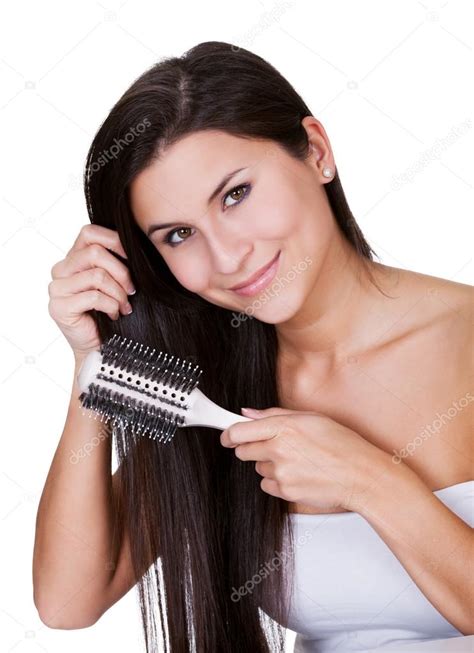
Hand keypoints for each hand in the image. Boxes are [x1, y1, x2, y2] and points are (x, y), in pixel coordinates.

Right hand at [48, 224, 136, 359]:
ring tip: (124, 306)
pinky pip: (94, 296)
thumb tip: (135, 244)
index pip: (89, 233)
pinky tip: (114, 315)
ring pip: (97, 275)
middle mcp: (60, 270)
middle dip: (121, 272)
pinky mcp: (59, 307)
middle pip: (95, 253)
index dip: (114, 240)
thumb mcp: (115, 281)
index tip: (133, 257)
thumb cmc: (111, 312)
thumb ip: (115, 261)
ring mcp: (56, 289)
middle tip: (132, 290)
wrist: (101, 347)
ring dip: (118, 293)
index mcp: (73, 259)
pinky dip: (111, 306)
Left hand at [220, 406, 392, 512]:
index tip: (226, 435)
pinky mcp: (285, 492)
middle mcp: (278, 449)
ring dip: (269, 464)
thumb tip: (248, 413)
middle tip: (273, 445)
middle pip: (243, 450)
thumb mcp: (310, 417)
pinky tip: (298, 474)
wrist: (360, 475)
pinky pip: (268, 485)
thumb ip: (274, 414)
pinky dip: (278, 480)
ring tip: (296, 460)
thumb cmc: (342, 444)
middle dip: (251, 447)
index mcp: (283, 426)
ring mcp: (281, 472)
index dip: (228, 433)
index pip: (239, 431)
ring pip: (258, 468)